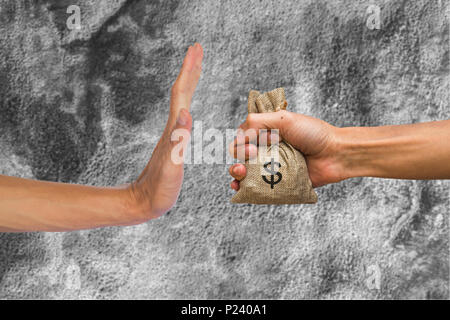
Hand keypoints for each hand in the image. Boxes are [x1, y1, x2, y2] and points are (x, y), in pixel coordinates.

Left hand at [127, 43, 202, 218]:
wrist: (142, 202)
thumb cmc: (158, 190)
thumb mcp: (171, 167)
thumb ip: (178, 141)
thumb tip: (186, 112)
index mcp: (173, 130)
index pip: (182, 93)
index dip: (189, 71)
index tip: (196, 49)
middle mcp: (172, 128)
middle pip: (182, 92)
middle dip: (190, 69)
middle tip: (198, 49)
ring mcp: (172, 134)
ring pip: (182, 102)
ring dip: (189, 83)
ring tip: (196, 70)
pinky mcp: (174, 143)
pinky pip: (183, 115)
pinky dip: (189, 102)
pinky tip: (190, 105)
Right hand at [229, 111, 343, 189]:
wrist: (335, 154)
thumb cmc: (314, 134)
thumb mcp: (284, 119)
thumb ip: (257, 122)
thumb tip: (238, 137)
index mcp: (267, 133)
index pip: (241, 138)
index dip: (241, 142)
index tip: (253, 145)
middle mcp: (267, 150)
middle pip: (240, 156)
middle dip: (238, 157)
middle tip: (251, 156)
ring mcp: (272, 168)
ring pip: (245, 173)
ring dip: (237, 174)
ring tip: (241, 174)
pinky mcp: (278, 184)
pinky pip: (258, 189)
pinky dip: (245, 190)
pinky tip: (240, 189)